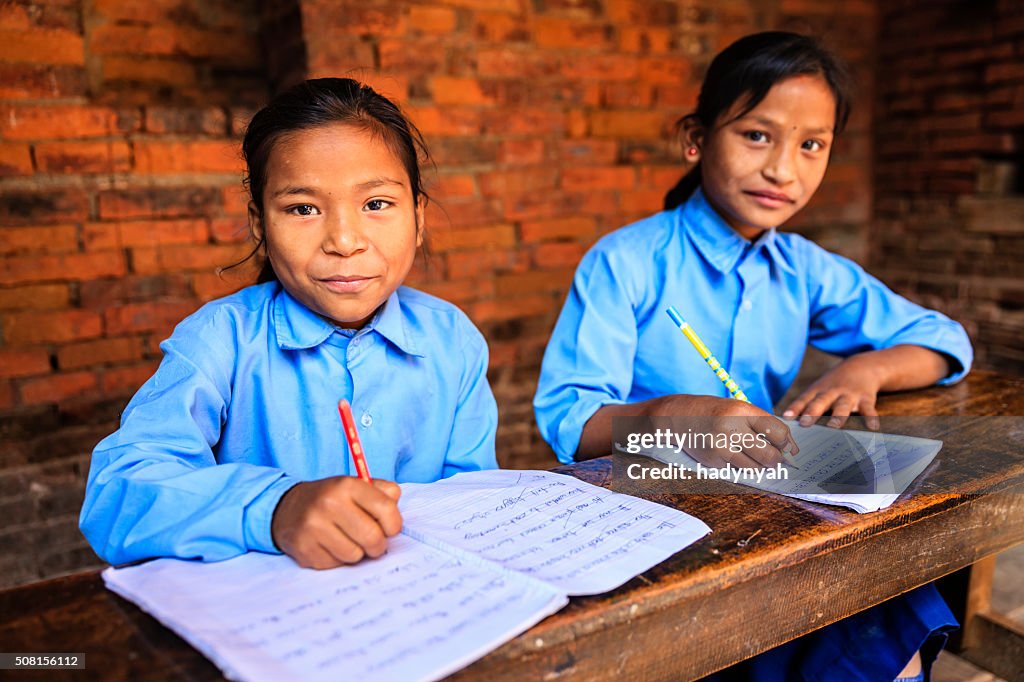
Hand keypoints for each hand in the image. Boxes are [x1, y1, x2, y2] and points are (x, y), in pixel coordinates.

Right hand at [271, 476, 402, 568]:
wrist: (288, 508)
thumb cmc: (332, 499)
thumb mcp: (357, 486)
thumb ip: (384, 494)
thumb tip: (396, 517)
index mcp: (347, 485)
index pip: (387, 509)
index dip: (394, 525)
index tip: (390, 529)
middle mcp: (329, 504)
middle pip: (373, 537)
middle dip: (378, 545)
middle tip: (373, 543)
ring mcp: (314, 527)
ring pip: (355, 555)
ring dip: (357, 553)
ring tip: (348, 541)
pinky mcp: (304, 548)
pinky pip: (336, 564)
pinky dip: (338, 559)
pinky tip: (329, 546)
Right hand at [649, 394, 798, 468]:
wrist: (680, 416)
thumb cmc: (717, 413)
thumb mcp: (739, 409)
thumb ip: (764, 425)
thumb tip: (791, 450)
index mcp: (742, 411)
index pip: (778, 432)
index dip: (786, 443)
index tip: (785, 447)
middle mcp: (731, 428)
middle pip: (769, 455)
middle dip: (776, 460)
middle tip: (773, 458)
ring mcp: (720, 446)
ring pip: (755, 468)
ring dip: (758, 466)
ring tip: (750, 455)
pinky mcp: (712, 460)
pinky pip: (737, 470)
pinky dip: (738, 466)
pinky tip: (728, 453)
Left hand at [782, 354, 882, 429]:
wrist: (862, 367)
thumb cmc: (833, 385)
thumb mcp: (818, 390)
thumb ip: (805, 406)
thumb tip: (788, 425)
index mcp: (817, 391)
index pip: (804, 400)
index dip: (794, 408)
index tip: (786, 417)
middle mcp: (832, 392)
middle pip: (821, 402)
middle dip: (812, 412)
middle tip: (804, 423)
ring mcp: (849, 395)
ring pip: (843, 406)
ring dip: (838, 416)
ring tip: (834, 426)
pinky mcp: (866, 398)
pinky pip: (868, 409)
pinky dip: (871, 418)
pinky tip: (872, 428)